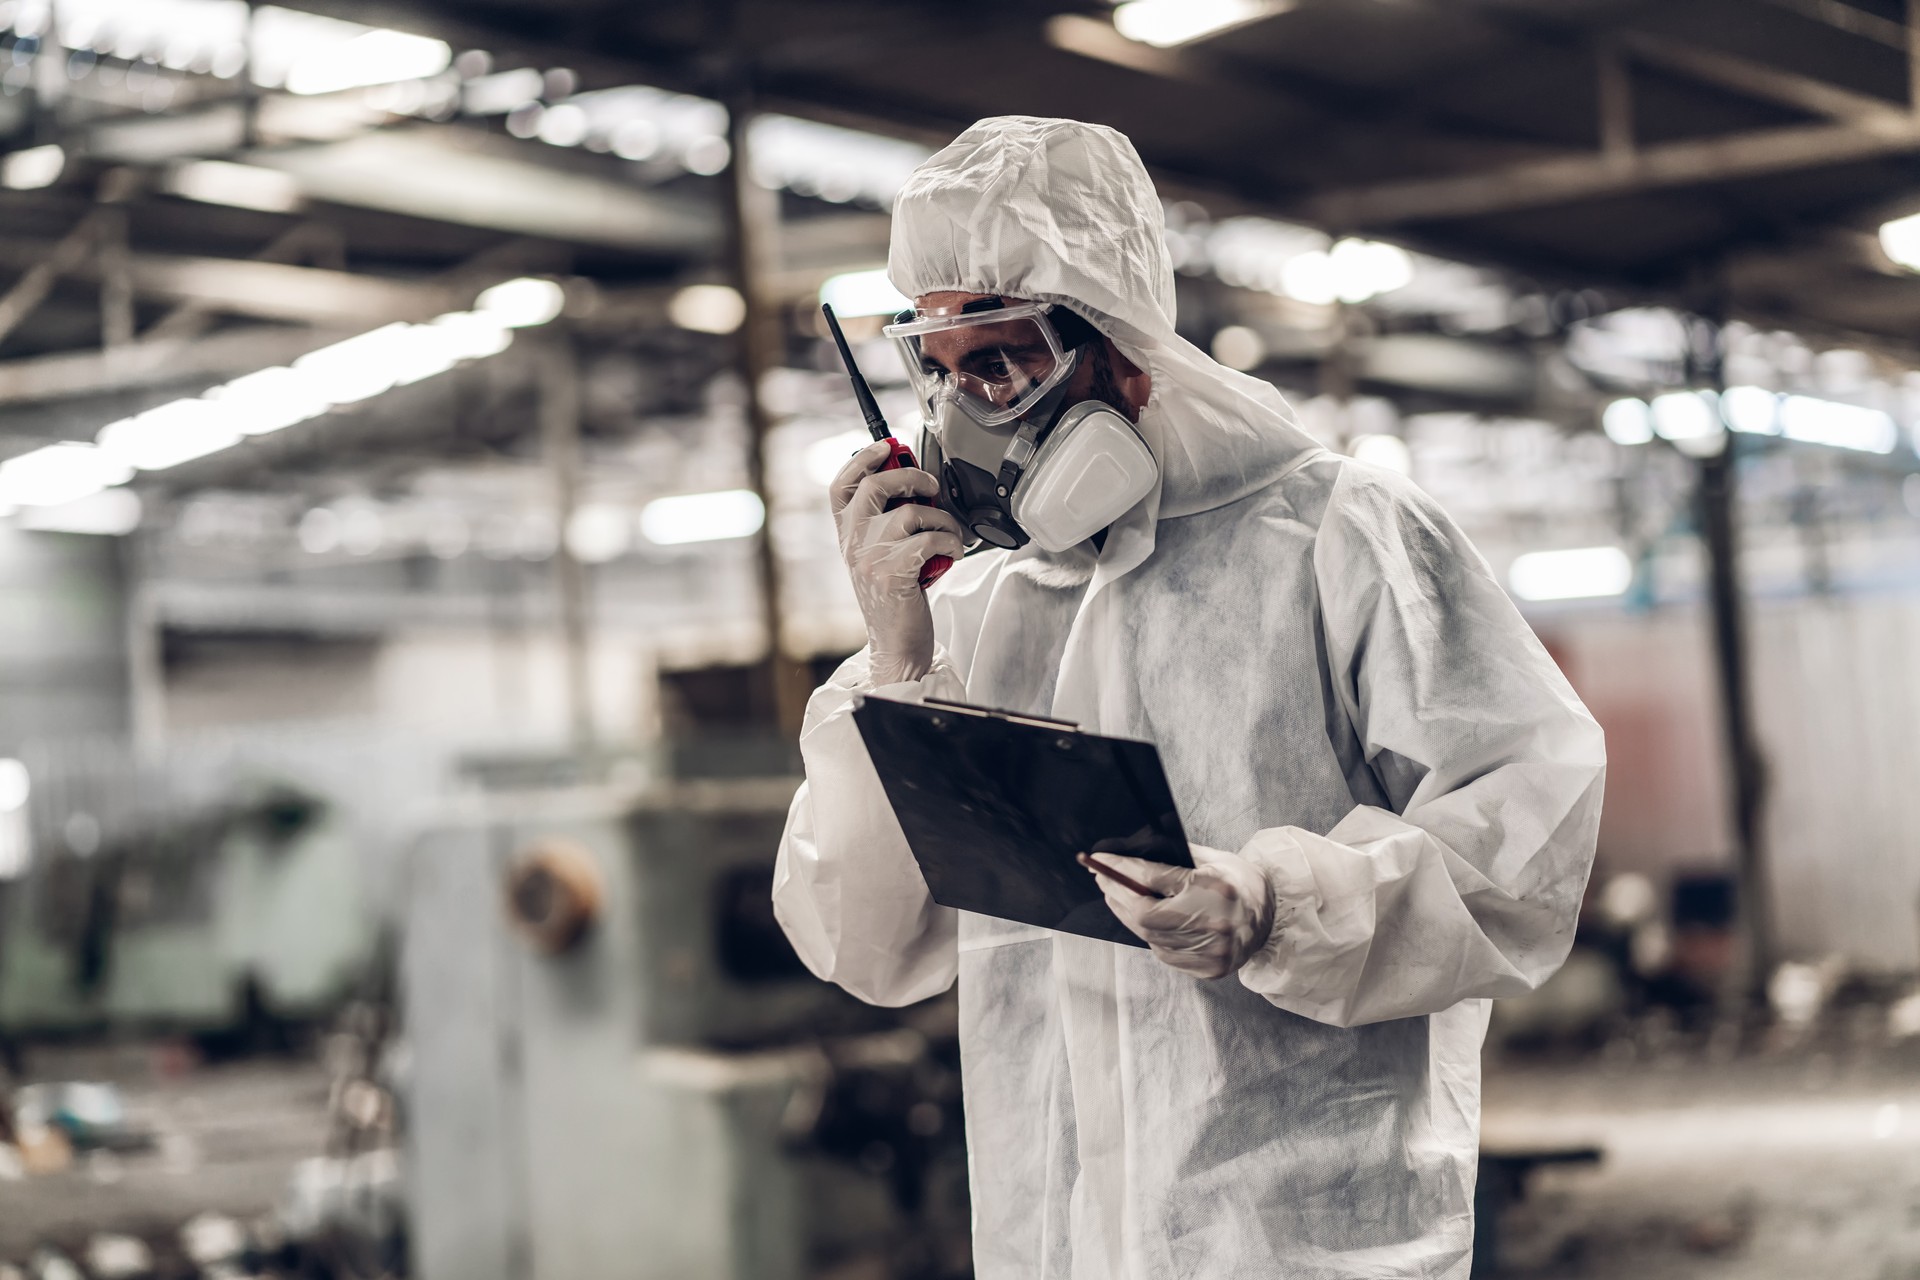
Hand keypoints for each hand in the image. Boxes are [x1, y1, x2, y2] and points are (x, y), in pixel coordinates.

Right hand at [830, 441, 969, 685]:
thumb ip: (886, 522)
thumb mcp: (881, 555)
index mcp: (846, 536)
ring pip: (909, 512)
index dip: (861, 458)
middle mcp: (852, 544)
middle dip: (909, 476)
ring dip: (940, 517)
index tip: (886, 445)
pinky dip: (951, 540)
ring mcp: (870, 558)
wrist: (896, 645)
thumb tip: (915, 483)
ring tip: (950, 531)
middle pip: (873, 485)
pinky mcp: (894, 572)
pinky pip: (930, 537)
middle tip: (930, 487)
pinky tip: (955, 551)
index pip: (840, 486)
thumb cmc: (897, 598)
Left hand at [1086, 847, 1274, 978]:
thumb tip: (1132, 856)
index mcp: (1214, 889)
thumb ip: (1175, 859)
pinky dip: (1149, 935)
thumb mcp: (1213, 859)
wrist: (1275, 919)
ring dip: (1128, 915)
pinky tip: (1144, 920)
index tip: (1100, 861)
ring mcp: (1211, 951)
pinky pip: (1163, 953)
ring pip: (1150, 936)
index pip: (1154, 878)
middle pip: (1144, 914)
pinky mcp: (1208, 969)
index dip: (1122, 870)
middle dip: (1118, 895)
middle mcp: (1213, 923)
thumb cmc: (1242, 883)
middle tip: (1103, 879)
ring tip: (1117, 896)